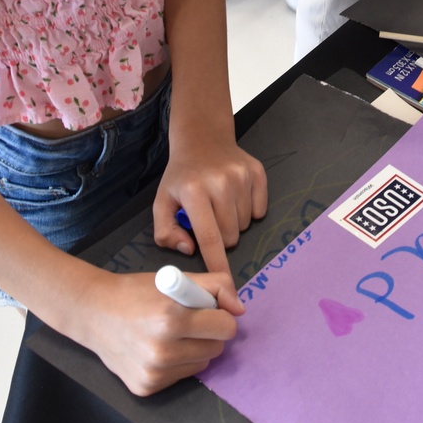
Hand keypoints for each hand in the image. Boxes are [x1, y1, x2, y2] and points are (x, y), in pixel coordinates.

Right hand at [75, 268, 242, 395]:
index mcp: (171, 318)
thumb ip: (216, 286)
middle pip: (217, 349)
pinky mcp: (146, 388)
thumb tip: (240, 311)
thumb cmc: (138, 292)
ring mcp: (153, 373)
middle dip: (208, 333)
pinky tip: (156, 349)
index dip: (220, 315)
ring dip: (194, 350)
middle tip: (187, 321)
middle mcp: (162, 351)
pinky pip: (181, 377)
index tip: (207, 309)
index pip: (226, 328)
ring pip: (202, 365)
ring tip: (170, 335)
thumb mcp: (177, 278)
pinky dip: (177, 364)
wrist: (94, 313)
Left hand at [153, 130, 266, 274]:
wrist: (202, 139)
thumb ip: (166, 232)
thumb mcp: (162, 202)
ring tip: (221, 205)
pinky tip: (235, 197)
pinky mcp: (257, 172)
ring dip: (234, 223)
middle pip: (231, 235)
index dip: (218, 263)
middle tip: (210, 220)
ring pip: (246, 224)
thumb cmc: (181, 176)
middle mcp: (220, 183)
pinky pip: (260, 210)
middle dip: (221, 236)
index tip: (226, 284)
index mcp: (194, 192)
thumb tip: (188, 249)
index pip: (209, 237)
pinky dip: (250, 210)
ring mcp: (241, 176)